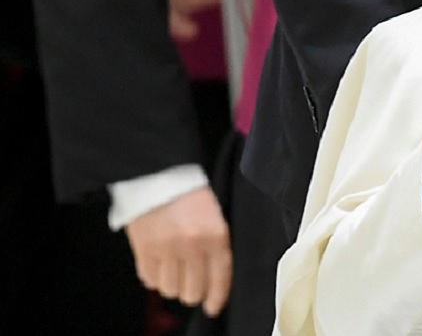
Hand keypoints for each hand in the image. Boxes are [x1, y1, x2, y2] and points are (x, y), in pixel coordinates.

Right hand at [124, 187, 231, 316]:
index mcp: (216, 234)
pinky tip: (158, 264)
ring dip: (171, 284)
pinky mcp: (143, 249)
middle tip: (190, 285)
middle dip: (193, 292)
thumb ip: (214, 246)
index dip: (216, 297)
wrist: (157, 172)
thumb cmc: (188, 193)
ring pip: (170, 289)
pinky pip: (149, 280)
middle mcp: (192, 245)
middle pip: (193, 290)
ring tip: (172, 269)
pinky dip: (153, 277)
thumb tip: (211, 279)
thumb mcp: (213, 216)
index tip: (212, 307)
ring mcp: (166, 248)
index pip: (220, 276)